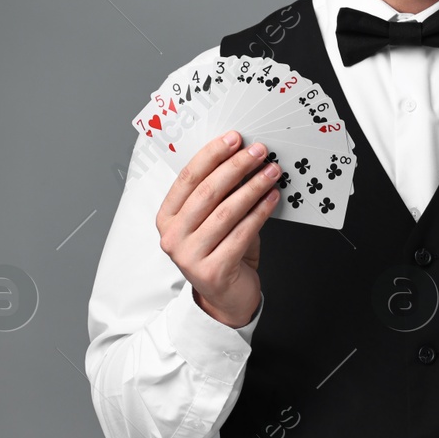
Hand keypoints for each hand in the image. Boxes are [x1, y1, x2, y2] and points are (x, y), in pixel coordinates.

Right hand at [156, 130, 279, 328]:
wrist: (226, 298)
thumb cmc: (220, 253)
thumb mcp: (212, 220)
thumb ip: (220, 194)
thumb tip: (243, 158)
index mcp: (167, 218)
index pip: (187, 178)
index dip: (212, 155)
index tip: (234, 139)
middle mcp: (173, 237)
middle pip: (207, 192)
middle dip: (236, 167)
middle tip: (258, 152)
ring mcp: (190, 256)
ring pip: (226, 212)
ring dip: (252, 187)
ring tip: (271, 173)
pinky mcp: (212, 271)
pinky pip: (241, 234)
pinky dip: (260, 212)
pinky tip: (271, 198)